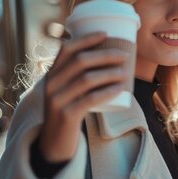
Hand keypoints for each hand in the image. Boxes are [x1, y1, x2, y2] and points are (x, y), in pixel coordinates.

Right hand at [39, 32, 128, 161]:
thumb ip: (76, 78)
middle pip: (80, 62)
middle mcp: (51, 84)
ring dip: (110, 73)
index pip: (67, 49)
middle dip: (105, 55)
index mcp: (51, 75)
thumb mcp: (66, 92)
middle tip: (124, 55)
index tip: (106, 34)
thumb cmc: (68, 113)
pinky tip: (120, 89)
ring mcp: (57, 100)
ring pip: (87, 79)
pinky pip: (90, 99)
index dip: (86, 39)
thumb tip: (105, 58)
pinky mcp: (66, 115)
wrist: (54, 144)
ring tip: (126, 72)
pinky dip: (107, 91)